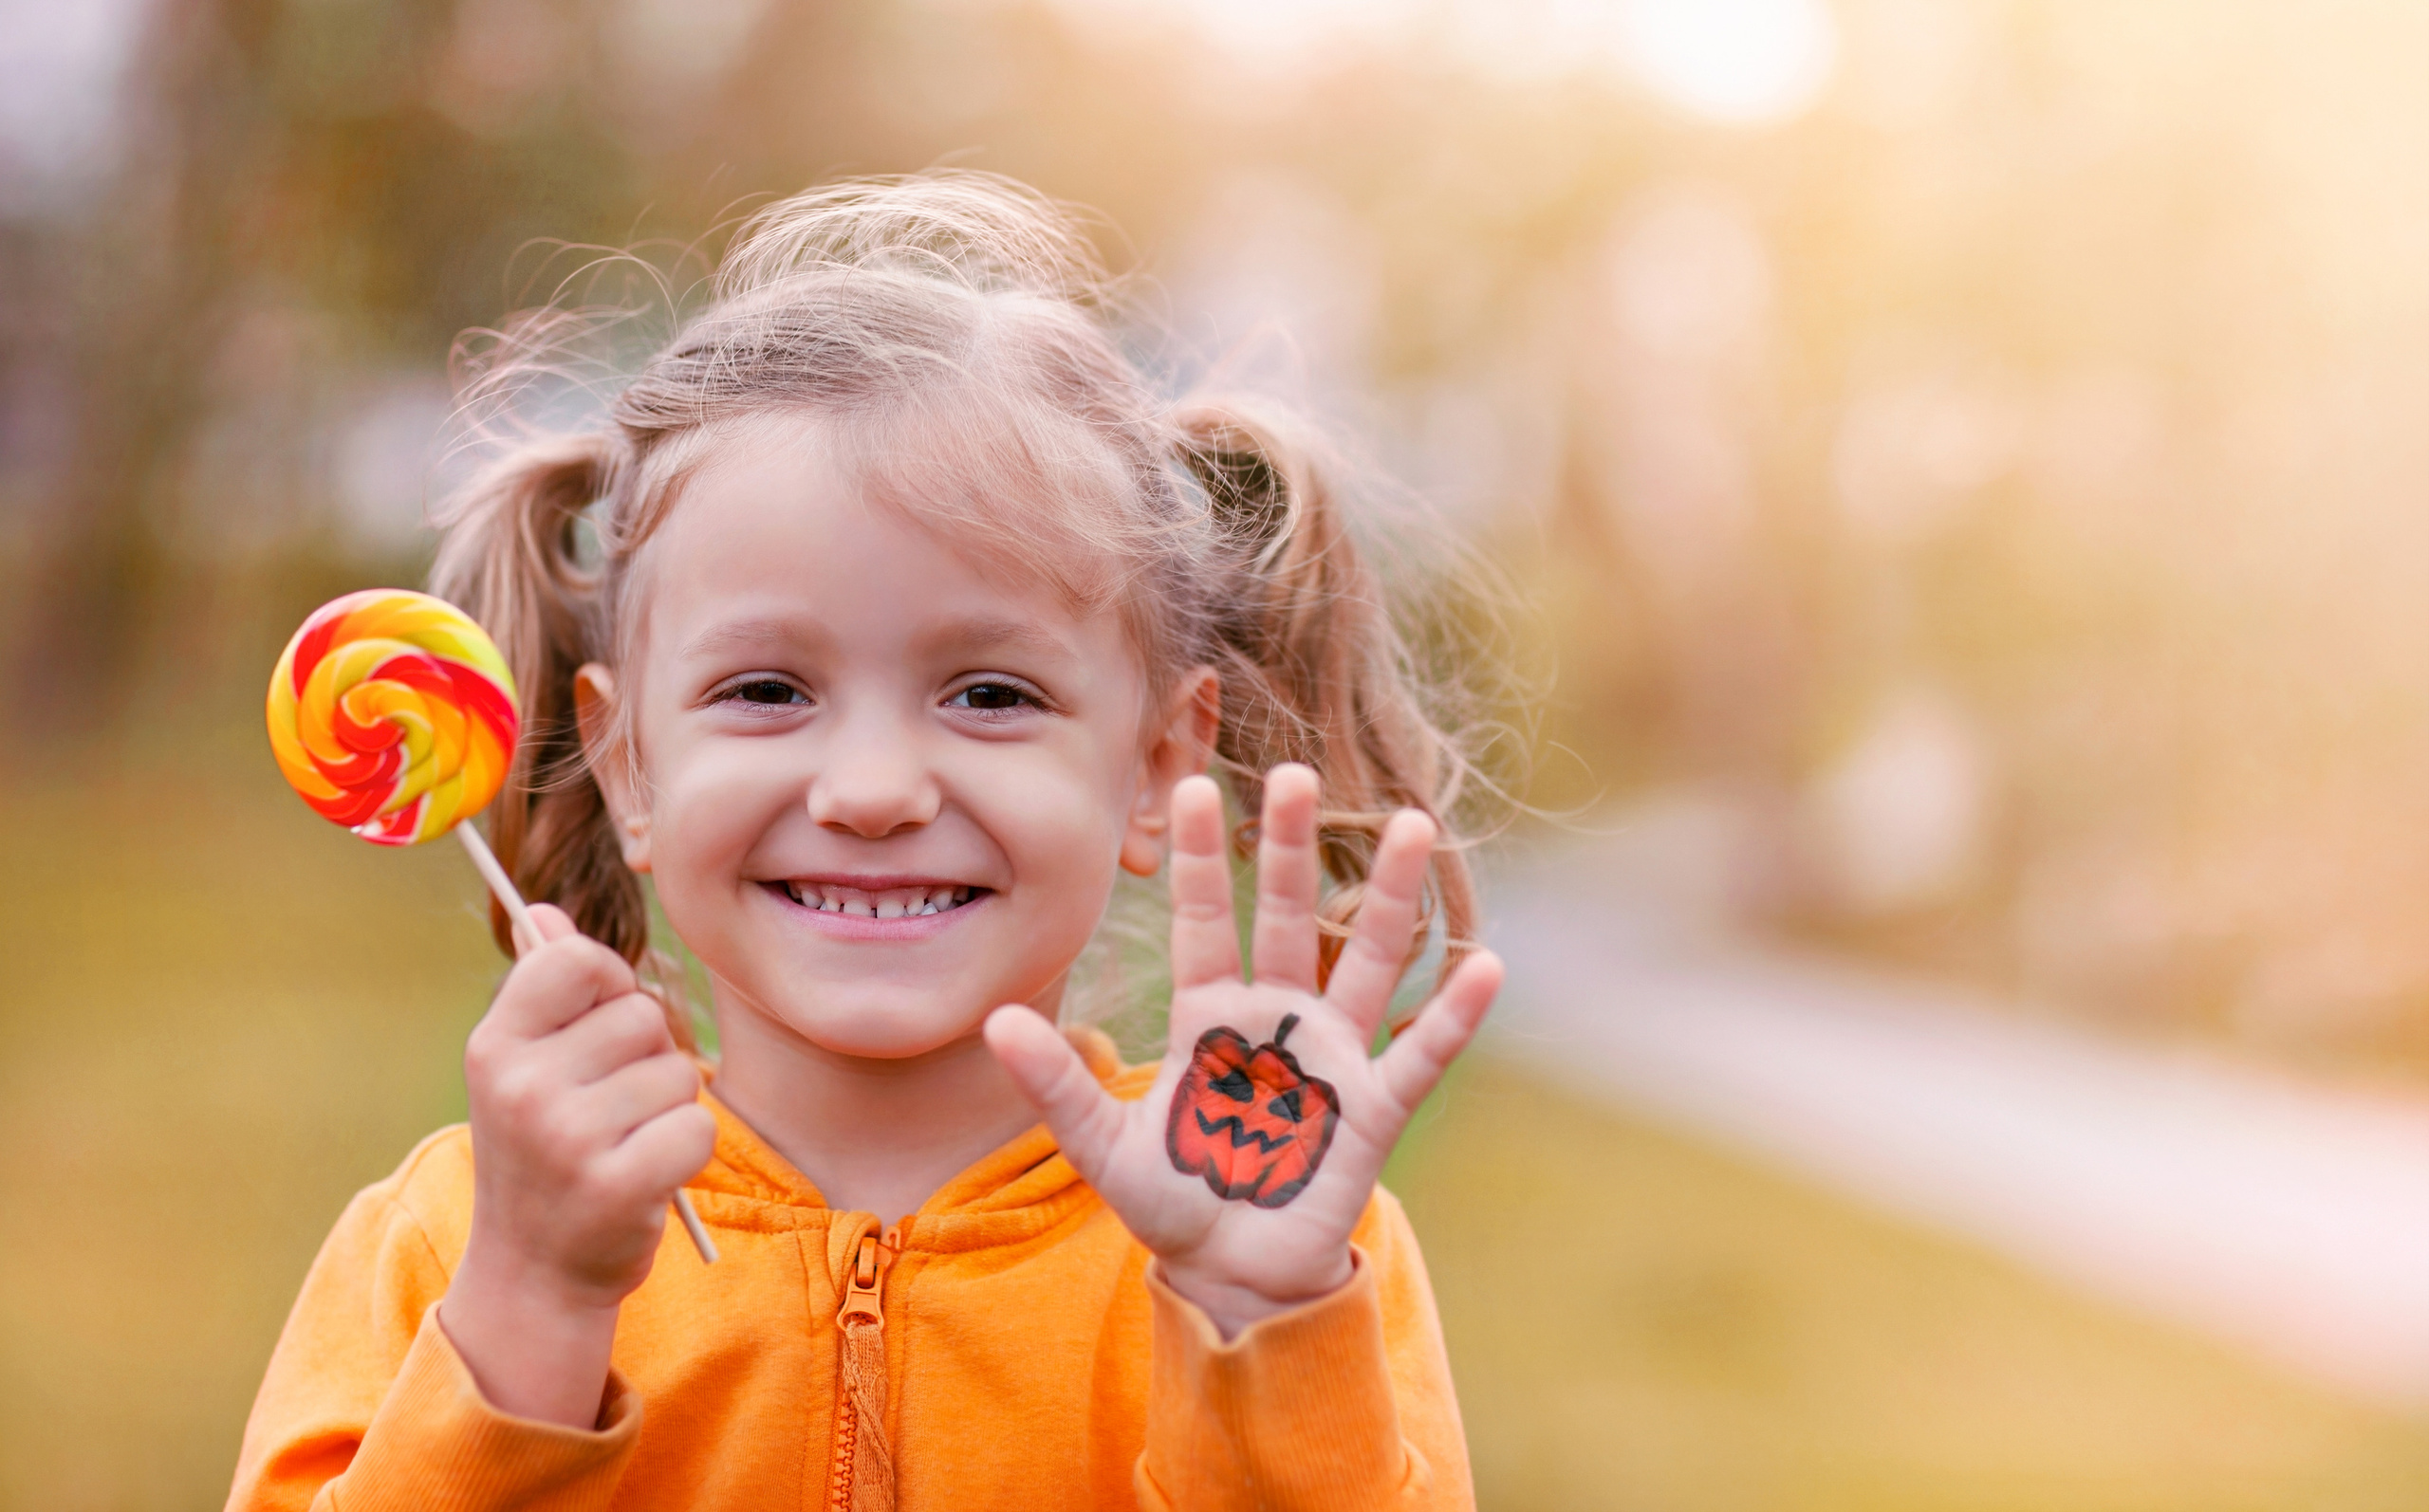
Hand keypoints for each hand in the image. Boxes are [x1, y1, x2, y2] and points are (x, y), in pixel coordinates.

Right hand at [439, 904, 716, 1425]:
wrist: (535, 1273)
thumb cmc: (543, 1152)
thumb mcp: (522, 1069)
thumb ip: (541, 988)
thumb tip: (544, 910)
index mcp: (495, 1045)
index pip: (578, 959)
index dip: (611, 984)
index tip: (600, 1027)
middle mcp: (522, 1086)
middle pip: (644, 1015)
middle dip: (648, 1057)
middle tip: (611, 1108)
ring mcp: (567, 1138)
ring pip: (678, 1074)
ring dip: (669, 1107)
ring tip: (624, 1144)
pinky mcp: (617, 1186)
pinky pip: (698, 1127)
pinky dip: (688, 1151)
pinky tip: (648, 1177)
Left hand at [986, 765, 1502, 1337]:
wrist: (1229, 1272)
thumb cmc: (1168, 1199)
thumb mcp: (1101, 1145)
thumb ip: (1057, 1083)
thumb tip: (994, 1022)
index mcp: (1208, 1014)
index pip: (1204, 919)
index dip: (1200, 857)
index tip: (1192, 784)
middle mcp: (1275, 1017)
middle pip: (1287, 915)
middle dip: (1292, 847)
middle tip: (1295, 772)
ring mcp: (1331, 1056)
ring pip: (1364, 958)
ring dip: (1388, 896)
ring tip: (1411, 823)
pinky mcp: (1373, 1108)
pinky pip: (1420, 1052)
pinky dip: (1453, 1013)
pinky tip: (1485, 964)